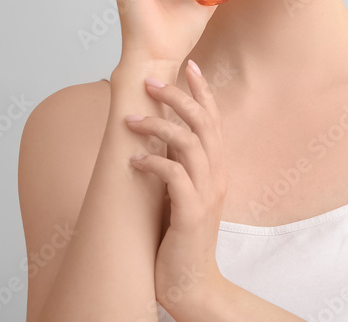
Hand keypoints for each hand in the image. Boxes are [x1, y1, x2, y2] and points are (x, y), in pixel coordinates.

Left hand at [124, 59, 227, 311]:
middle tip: (150, 82)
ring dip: (158, 126)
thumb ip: (180, 165)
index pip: (214, 119)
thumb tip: (158, 136)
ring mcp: (205, 194)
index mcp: (216, 168)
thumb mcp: (184, 192)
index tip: (189, 65)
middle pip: (203, 122)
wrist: (192, 283)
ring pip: (189, 143)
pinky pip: (174, 176)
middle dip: (177, 96)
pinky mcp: (190, 214)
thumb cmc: (180, 237)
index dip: (203, 90)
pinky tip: (134, 160)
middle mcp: (217, 176)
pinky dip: (153, 162)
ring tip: (130, 120)